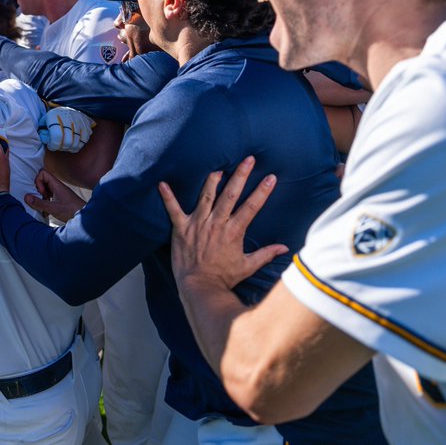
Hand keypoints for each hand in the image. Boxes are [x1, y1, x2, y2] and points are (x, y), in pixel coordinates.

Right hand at [24, 168, 83, 220]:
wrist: (85, 217)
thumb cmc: (72, 211)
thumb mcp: (53, 208)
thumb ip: (39, 203)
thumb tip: (26, 197)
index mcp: (56, 185)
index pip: (43, 173)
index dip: (38, 182)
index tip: (41, 193)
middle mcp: (57, 187)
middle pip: (43, 181)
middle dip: (38, 191)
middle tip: (41, 199)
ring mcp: (59, 193)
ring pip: (45, 190)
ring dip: (41, 198)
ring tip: (44, 207)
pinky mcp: (60, 199)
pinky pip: (48, 197)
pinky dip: (45, 203)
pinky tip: (47, 212)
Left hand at [38, 107, 93, 152]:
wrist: (65, 106)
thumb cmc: (52, 118)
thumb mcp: (43, 121)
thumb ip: (43, 131)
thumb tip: (46, 140)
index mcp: (54, 115)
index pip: (57, 136)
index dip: (54, 145)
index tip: (51, 146)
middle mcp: (67, 117)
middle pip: (68, 142)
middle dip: (61, 147)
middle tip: (58, 146)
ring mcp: (78, 120)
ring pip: (76, 143)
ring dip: (69, 148)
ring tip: (64, 145)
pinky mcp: (86, 124)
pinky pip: (84, 140)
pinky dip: (78, 145)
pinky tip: (72, 143)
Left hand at [160, 157, 285, 292]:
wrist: (200, 287)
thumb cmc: (224, 278)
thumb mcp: (247, 266)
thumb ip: (265, 254)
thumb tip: (284, 248)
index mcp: (233, 231)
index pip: (252, 206)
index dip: (262, 191)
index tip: (271, 177)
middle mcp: (216, 223)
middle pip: (230, 195)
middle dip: (241, 175)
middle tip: (248, 159)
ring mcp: (198, 224)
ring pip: (206, 196)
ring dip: (212, 181)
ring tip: (218, 168)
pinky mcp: (181, 229)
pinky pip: (173, 210)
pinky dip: (167, 197)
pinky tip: (162, 184)